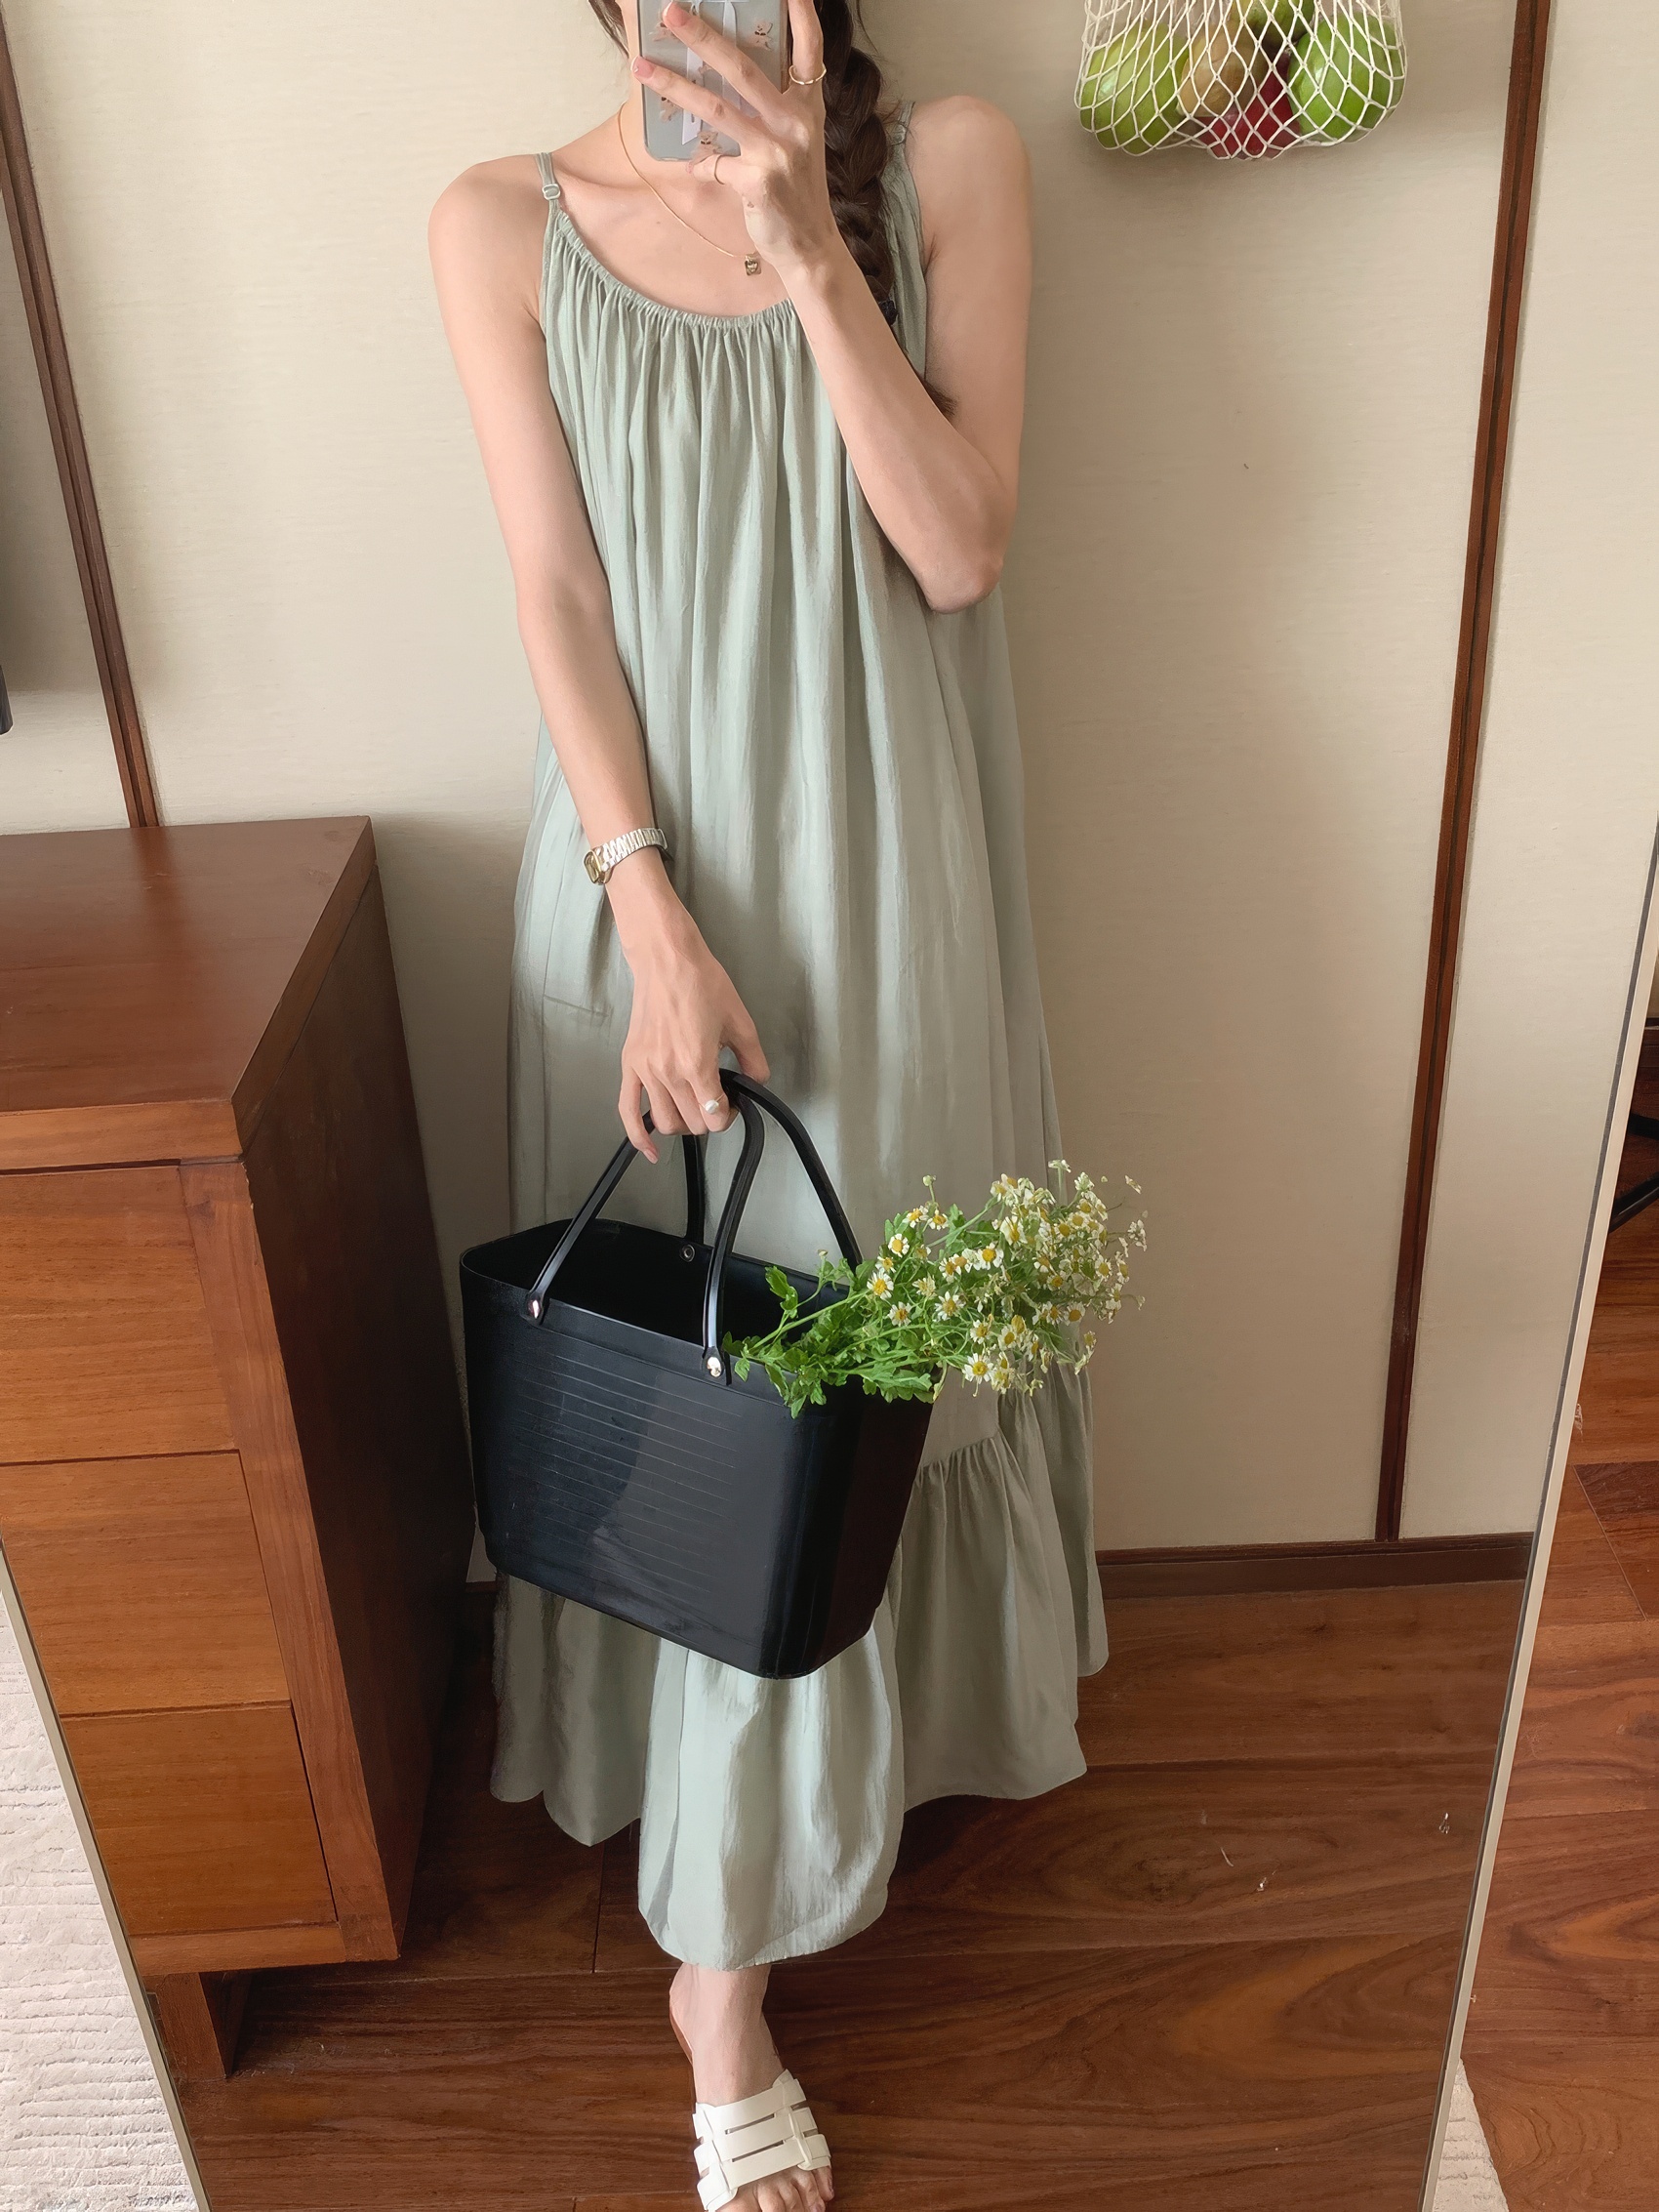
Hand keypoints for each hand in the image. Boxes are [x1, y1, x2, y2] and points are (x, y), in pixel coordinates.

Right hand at [609, 860, 768, 1159]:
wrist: (667, 960)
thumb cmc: (704, 984)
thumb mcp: (741, 1022)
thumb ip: (753, 1060)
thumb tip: (758, 1083)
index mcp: (696, 1065)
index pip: (713, 1116)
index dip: (727, 1115)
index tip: (733, 1101)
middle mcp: (668, 1074)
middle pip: (690, 1123)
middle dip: (708, 1118)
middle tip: (717, 1099)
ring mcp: (645, 1071)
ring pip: (664, 1122)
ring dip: (682, 1124)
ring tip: (693, 1107)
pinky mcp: (630, 1064)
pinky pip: (626, 1110)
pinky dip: (637, 1136)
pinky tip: (649, 1151)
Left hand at [632, 0, 841, 285]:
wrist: (811, 247)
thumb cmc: (797, 193)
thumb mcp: (794, 145)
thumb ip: (767, 117)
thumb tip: (720, 98)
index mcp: (808, 108)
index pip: (809, 51)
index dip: (801, 16)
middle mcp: (795, 123)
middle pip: (743, 68)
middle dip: (704, 37)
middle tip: (672, 13)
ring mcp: (776, 152)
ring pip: (716, 108)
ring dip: (674, 85)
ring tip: (642, 68)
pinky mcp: (758, 181)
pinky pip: (714, 164)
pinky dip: (699, 164)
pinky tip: (692, 166)